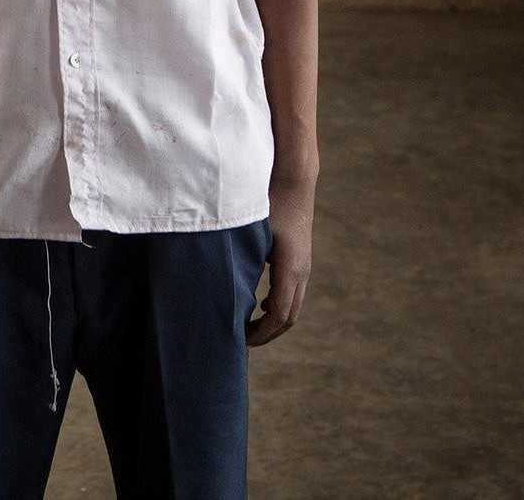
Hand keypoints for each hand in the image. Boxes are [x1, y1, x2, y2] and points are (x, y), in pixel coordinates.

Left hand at [246, 180, 313, 346]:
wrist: (293, 181)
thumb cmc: (269, 202)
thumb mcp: (251, 232)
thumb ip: (239, 258)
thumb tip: (218, 285)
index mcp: (289, 268)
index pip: (279, 315)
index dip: (260, 333)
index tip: (239, 340)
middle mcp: (301, 271)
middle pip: (289, 318)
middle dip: (266, 334)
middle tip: (240, 341)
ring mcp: (304, 267)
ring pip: (293, 306)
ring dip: (273, 321)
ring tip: (247, 327)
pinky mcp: (301, 261)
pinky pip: (293, 293)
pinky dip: (278, 306)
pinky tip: (261, 304)